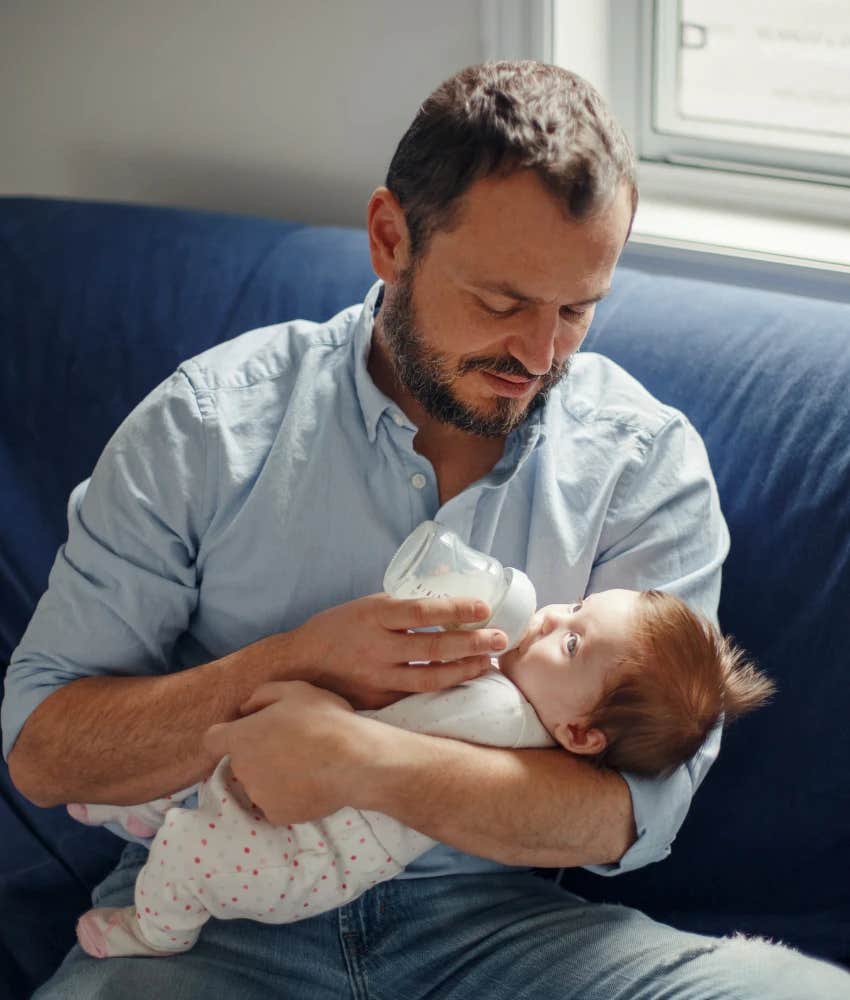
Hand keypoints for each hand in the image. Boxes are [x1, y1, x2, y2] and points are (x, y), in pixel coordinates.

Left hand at [203, 680, 375, 824]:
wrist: (354, 761)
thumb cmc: (323, 719)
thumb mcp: (294, 690)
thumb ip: (261, 696)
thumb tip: (244, 709)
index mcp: (240, 737)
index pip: (213, 739)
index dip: (229, 735)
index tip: (251, 733)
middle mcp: (242, 769)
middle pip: (241, 761)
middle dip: (258, 754)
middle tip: (291, 745)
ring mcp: (258, 796)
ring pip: (259, 784)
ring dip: (273, 776)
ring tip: (306, 765)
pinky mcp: (277, 816)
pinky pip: (277, 803)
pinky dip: (289, 796)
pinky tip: (311, 784)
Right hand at [288, 592, 506, 708]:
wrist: (299, 664)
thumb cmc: (338, 628)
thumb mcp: (367, 606)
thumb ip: (401, 605)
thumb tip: (446, 588)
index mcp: (374, 616)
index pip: (421, 611)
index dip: (455, 610)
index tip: (483, 607)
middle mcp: (376, 647)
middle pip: (433, 648)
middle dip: (472, 643)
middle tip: (500, 638)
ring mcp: (377, 677)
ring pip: (430, 678)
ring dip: (464, 670)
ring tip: (488, 662)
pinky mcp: (377, 700)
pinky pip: (417, 695)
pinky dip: (443, 687)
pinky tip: (462, 680)